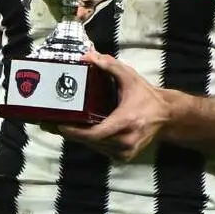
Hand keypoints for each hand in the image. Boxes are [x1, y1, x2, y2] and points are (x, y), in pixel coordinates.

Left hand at [50, 49, 171, 162]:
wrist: (166, 117)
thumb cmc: (146, 96)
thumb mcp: (129, 77)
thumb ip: (109, 65)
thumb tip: (88, 55)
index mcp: (126, 123)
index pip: (94, 134)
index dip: (74, 132)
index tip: (58, 124)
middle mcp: (125, 141)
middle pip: (89, 142)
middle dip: (68, 133)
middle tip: (48, 124)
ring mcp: (125, 153)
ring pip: (93, 147)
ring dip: (76, 138)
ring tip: (57, 126)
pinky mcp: (124, 157)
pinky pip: (100, 149)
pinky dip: (89, 141)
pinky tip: (77, 131)